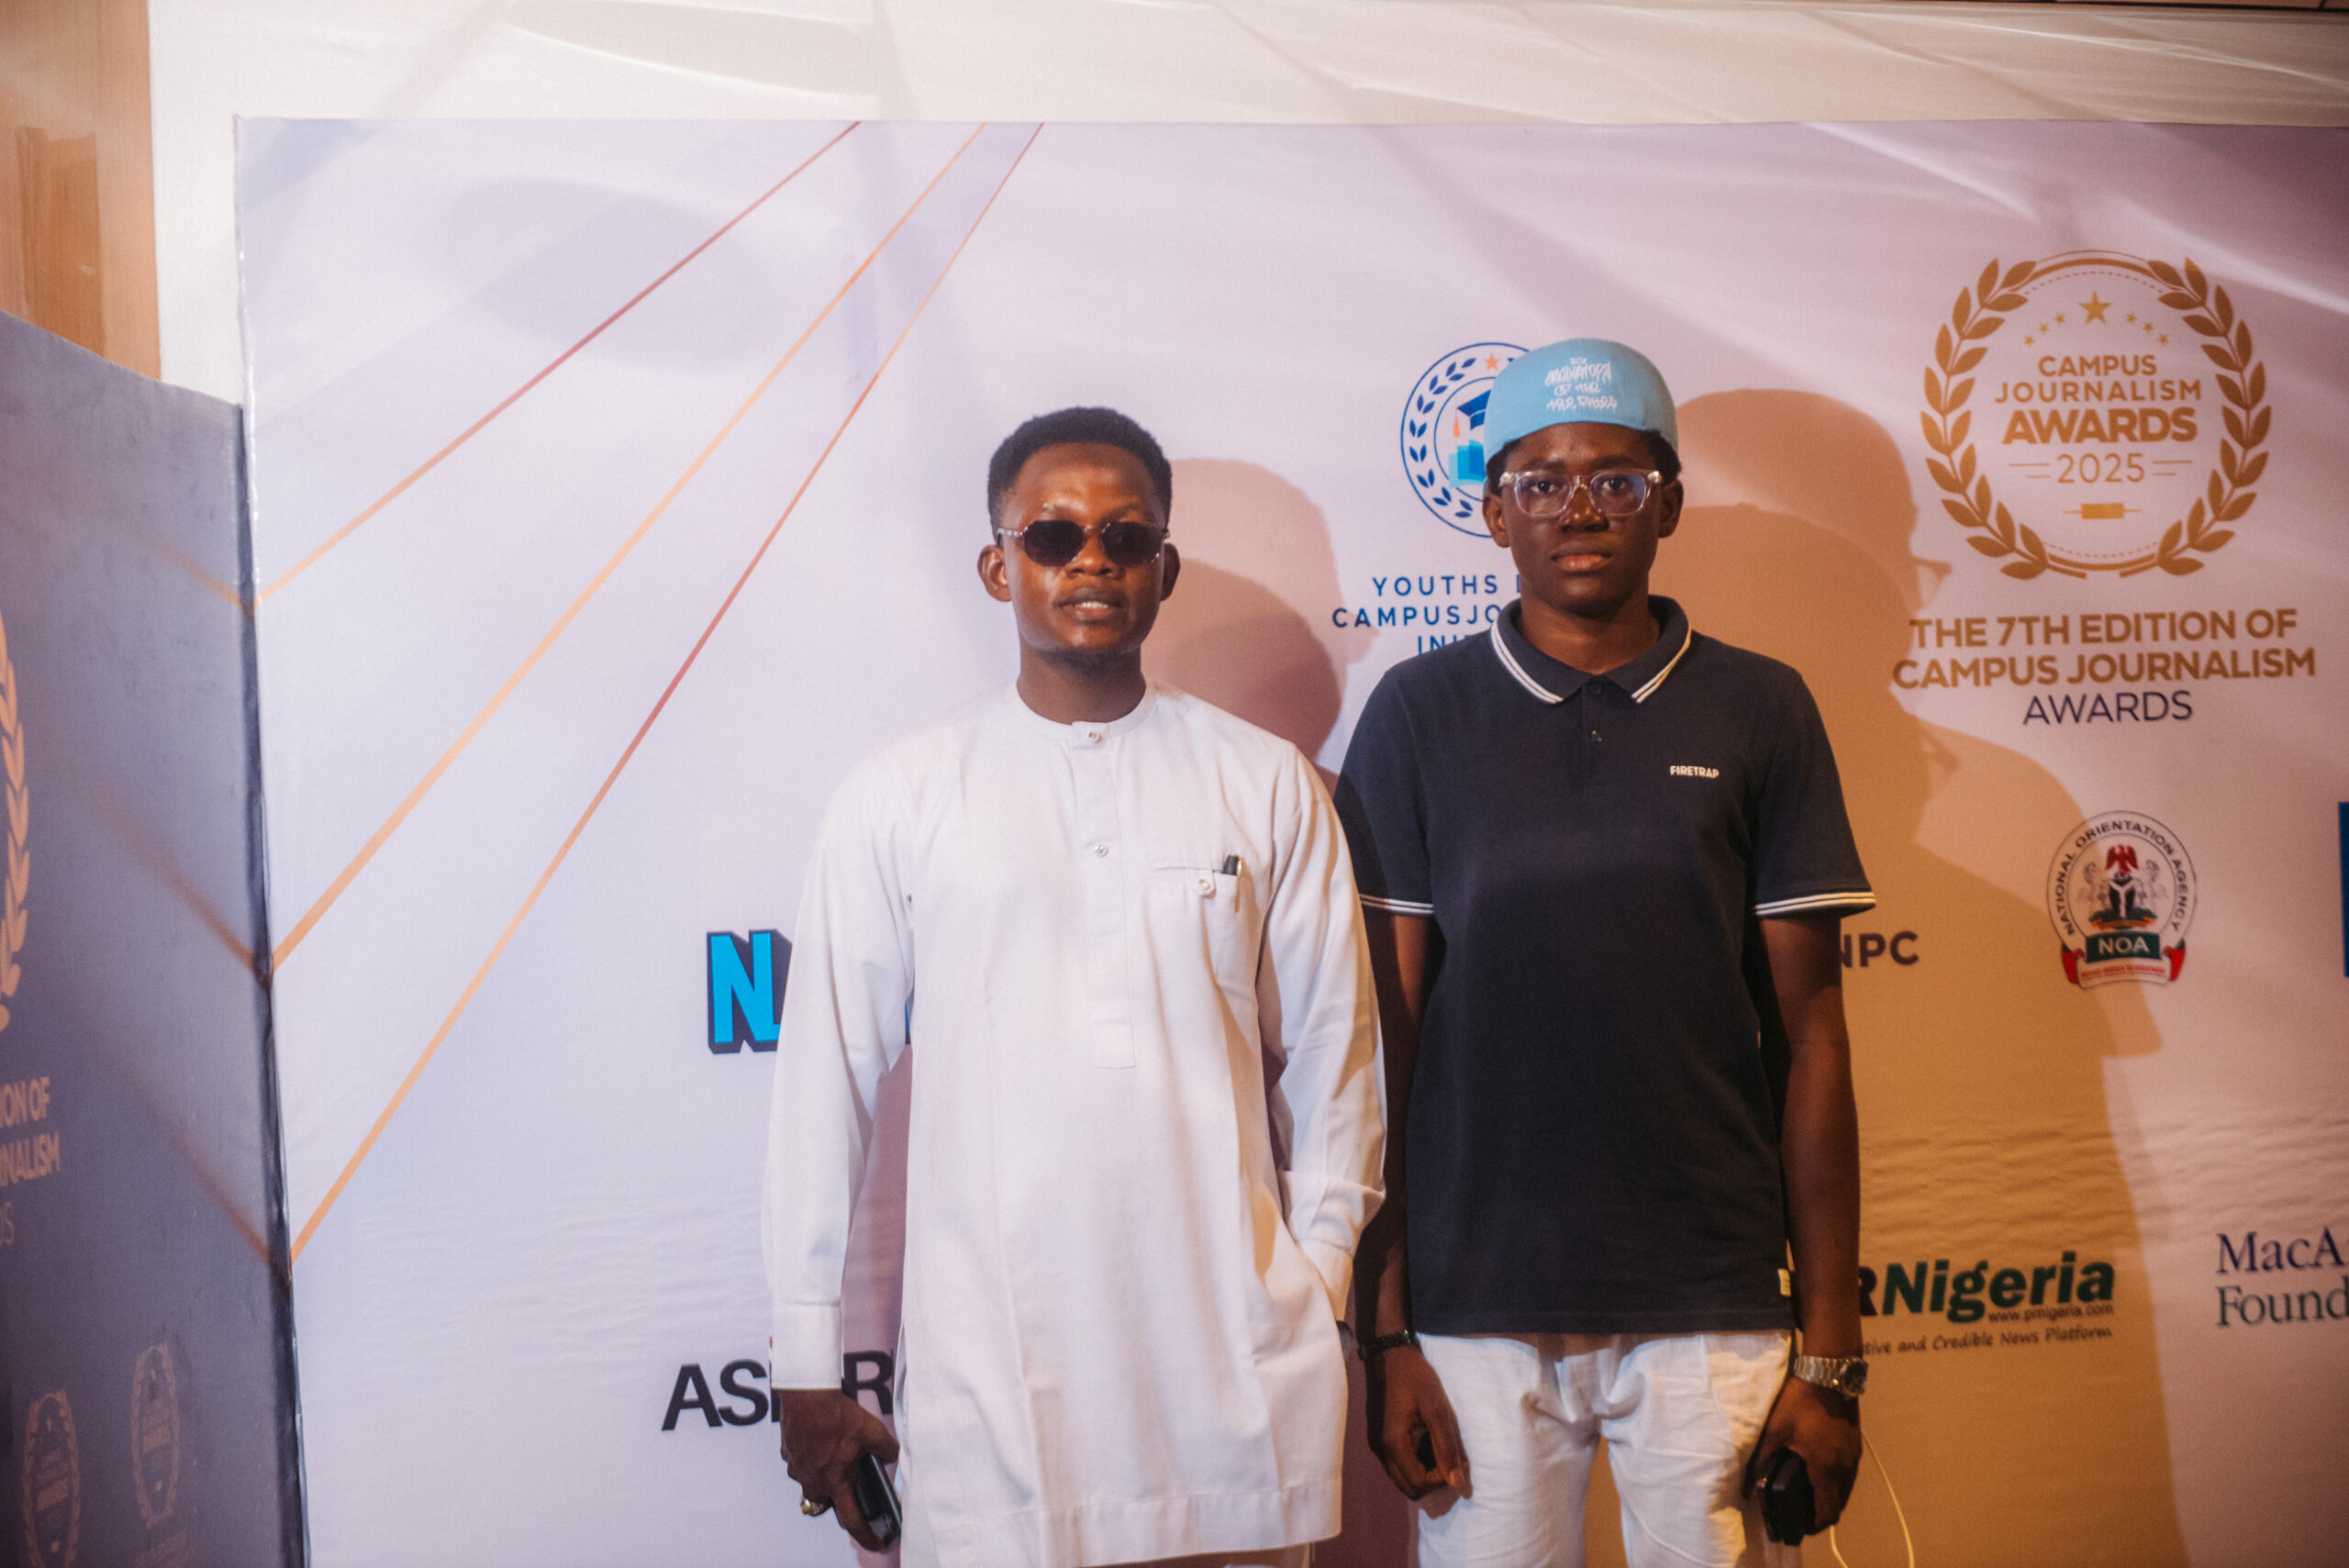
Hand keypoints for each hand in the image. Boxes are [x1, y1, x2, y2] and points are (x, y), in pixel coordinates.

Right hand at [778, 1389, 899, 1550]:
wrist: (806, 1394)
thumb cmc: (837, 1415)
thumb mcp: (873, 1431)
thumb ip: (887, 1449)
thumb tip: (893, 1455)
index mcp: (835, 1482)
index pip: (852, 1519)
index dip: (866, 1536)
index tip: (877, 1544)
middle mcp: (813, 1481)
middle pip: (828, 1501)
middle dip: (839, 1494)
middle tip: (850, 1478)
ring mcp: (797, 1468)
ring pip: (812, 1482)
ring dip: (824, 1474)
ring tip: (836, 1451)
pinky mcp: (788, 1453)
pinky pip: (802, 1463)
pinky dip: (812, 1457)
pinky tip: (821, 1439)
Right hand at [1363, 1346, 1469, 1498]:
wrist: (1393, 1357)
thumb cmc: (1417, 1379)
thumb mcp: (1438, 1409)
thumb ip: (1448, 1446)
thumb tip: (1457, 1482)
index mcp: (1394, 1443)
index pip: (1420, 1484)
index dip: (1443, 1479)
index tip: (1457, 1458)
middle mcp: (1382, 1450)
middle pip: (1411, 1488)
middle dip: (1435, 1479)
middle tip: (1451, 1456)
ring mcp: (1380, 1446)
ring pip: (1405, 1480)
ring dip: (1427, 1472)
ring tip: (1441, 1447)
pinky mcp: (1382, 1440)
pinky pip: (1401, 1467)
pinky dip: (1418, 1464)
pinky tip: (1428, 1442)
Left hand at [1744, 1375, 1860, 1533]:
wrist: (1829, 1374)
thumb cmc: (1800, 1400)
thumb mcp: (1775, 1430)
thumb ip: (1761, 1461)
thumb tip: (1749, 1488)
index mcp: (1826, 1467)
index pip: (1828, 1512)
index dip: (1814, 1526)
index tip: (1798, 1526)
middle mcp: (1845, 1466)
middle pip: (1838, 1505)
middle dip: (1820, 1514)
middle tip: (1798, 1512)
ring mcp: (1853, 1456)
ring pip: (1845, 1490)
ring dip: (1829, 1498)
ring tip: (1806, 1495)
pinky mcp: (1854, 1445)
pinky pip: (1848, 1474)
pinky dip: (1835, 1482)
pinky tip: (1817, 1472)